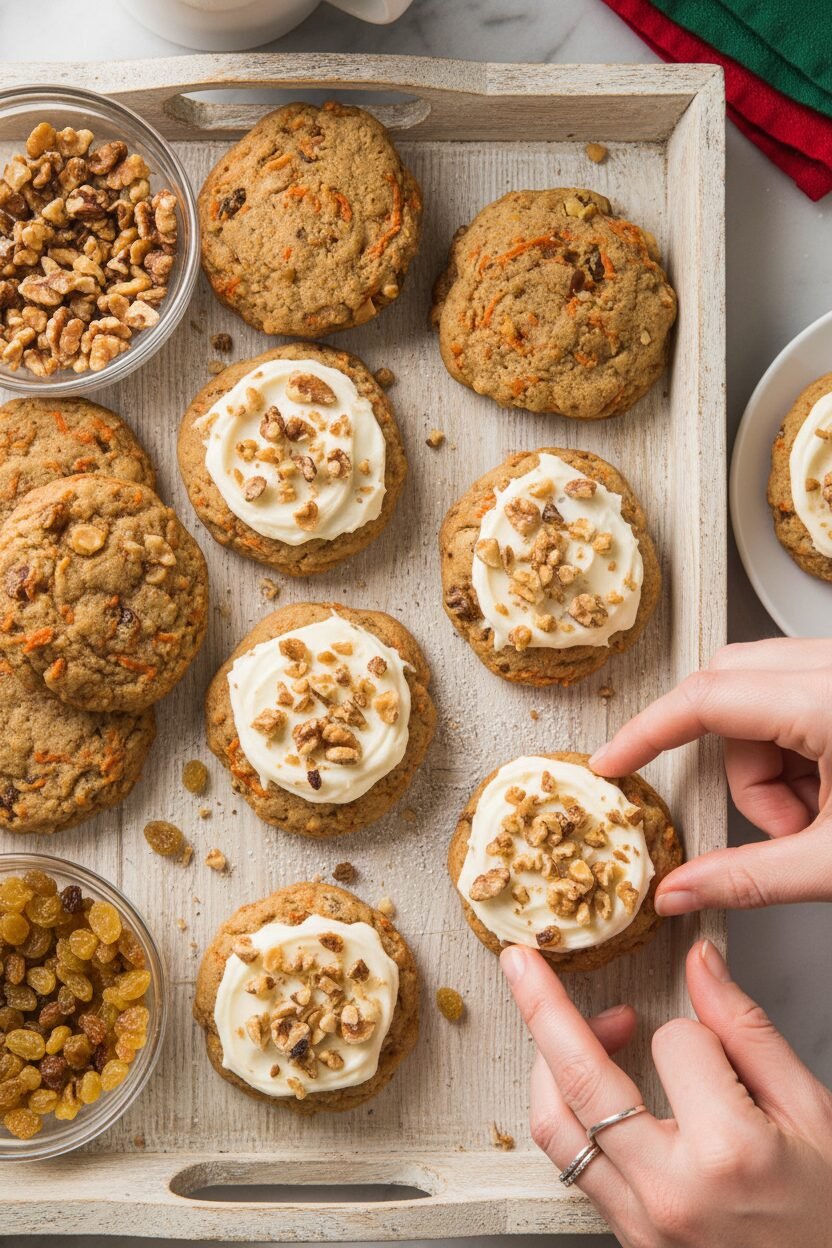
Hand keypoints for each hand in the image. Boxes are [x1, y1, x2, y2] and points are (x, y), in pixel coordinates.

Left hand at [502, 942, 831, 1247]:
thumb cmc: (828, 1214)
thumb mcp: (811, 1112)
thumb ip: (747, 1031)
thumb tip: (702, 963)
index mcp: (727, 1151)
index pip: (673, 1042)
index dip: (694, 1027)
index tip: (716, 1041)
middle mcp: (669, 1190)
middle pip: (578, 1080)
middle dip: (540, 1006)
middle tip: (522, 963)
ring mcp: (641, 1222)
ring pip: (555, 1126)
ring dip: (548, 1062)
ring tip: (579, 1031)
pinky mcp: (627, 1238)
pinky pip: (572, 1165)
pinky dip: (567, 1113)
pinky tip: (589, 1089)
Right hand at [589, 638, 831, 914]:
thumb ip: (751, 879)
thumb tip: (679, 890)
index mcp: (827, 700)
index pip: (706, 699)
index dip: (647, 734)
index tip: (612, 762)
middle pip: (726, 690)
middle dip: (735, 767)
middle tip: (772, 822)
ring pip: (756, 697)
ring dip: (770, 768)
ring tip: (818, 817)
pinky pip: (789, 698)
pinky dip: (796, 753)